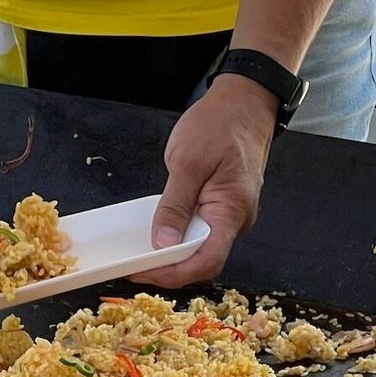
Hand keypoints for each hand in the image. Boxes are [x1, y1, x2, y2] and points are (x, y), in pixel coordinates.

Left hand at [134, 75, 277, 287]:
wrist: (244, 103)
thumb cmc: (219, 125)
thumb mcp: (188, 163)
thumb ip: (175, 205)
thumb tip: (162, 244)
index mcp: (232, 211)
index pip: (206, 261)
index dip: (173, 273)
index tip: (141, 272)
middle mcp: (235, 220)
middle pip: (201, 260)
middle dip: (167, 268)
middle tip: (131, 265)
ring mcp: (229, 214)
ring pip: (199, 247)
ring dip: (170, 255)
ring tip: (138, 254)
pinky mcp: (220, 206)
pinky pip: (198, 231)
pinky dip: (176, 237)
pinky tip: (153, 235)